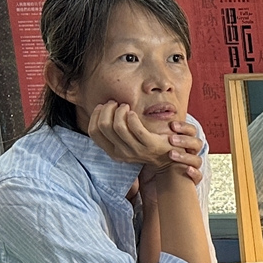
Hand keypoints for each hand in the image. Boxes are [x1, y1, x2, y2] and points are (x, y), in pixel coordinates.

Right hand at [86, 102, 201, 184]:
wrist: (169, 158)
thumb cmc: (145, 145)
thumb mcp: (126, 142)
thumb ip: (114, 132)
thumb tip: (103, 111)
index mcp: (113, 152)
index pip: (94, 132)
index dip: (95, 116)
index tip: (102, 106)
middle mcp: (122, 153)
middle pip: (104, 126)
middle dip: (107, 110)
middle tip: (115, 104)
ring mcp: (136, 150)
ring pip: (118, 126)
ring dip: (120, 111)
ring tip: (125, 106)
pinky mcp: (150, 144)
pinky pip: (135, 128)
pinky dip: (132, 117)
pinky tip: (133, 113)